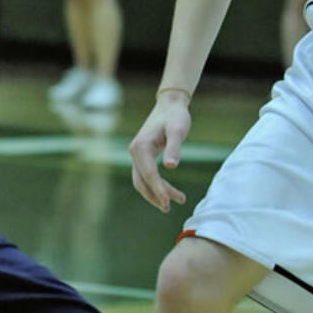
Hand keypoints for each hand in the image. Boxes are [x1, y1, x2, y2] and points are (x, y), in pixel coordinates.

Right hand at [129, 90, 191, 211]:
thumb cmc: (175, 117)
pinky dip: (155, 186)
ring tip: (173, 203)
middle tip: (169, 207)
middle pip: (141, 181)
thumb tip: (170, 167)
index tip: (169, 202)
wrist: (170, 105)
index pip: (149, 174)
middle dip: (155, 195)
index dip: (159, 189)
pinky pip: (146, 175)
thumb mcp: (177, 130)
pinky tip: (168, 192)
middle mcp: (135, 152)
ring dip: (155, 193)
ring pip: (142, 180)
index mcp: (141, 147)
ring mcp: (137, 154)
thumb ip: (174, 148)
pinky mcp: (143, 156)